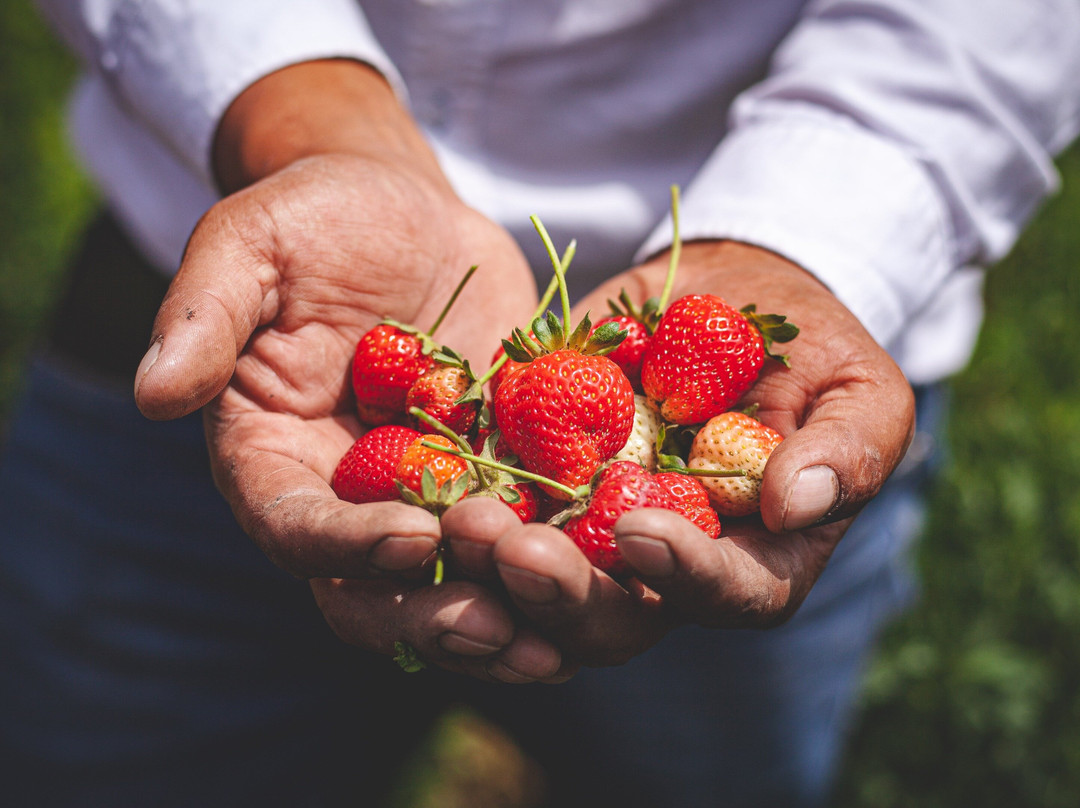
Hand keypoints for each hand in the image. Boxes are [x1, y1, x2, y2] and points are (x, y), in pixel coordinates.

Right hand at [132, 60, 568, 681]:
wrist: (401, 211)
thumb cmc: (312, 219)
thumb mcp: (249, 245)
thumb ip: (204, 317)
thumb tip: (153, 394)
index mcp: (274, 461)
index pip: (298, 529)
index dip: (348, 547)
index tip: (414, 541)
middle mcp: (348, 498)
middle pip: (379, 589)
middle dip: (438, 615)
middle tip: (504, 629)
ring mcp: (429, 495)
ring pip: (461, 581)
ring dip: (513, 612)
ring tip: (571, 632)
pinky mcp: (497, 472)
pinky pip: (530, 530)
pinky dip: (568, 559)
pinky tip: (620, 577)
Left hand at [445, 241, 914, 665]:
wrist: (725, 298)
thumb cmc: (811, 349)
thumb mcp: (858, 388)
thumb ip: (849, 449)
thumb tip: (799, 503)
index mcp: (753, 562)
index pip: (728, 597)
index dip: (686, 578)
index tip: (642, 530)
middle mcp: (665, 566)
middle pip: (615, 615)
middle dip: (563, 592)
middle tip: (514, 550)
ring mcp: (592, 531)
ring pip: (539, 580)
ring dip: (493, 564)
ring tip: (459, 520)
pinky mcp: (538, 483)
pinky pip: (494, 507)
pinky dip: (461, 502)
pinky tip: (427, 485)